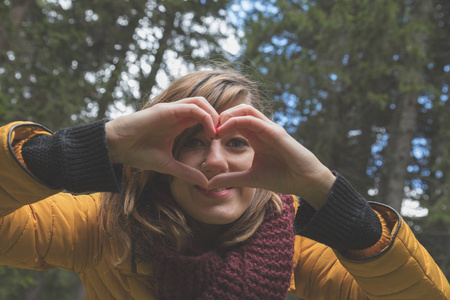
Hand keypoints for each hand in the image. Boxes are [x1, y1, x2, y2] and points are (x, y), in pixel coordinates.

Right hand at [105, 97, 217, 186]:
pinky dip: (204, 117)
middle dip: (218, 119)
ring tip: (215, 135)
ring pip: (201, 102)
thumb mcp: (168, 165)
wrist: (117, 147)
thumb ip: (186, 172)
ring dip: (213, 116)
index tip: (218, 143)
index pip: (203, 116)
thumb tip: (205, 182)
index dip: (215, 126)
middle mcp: (177, 114)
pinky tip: (208, 133)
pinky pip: (192, 108)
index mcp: (178, 123)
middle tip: (220, 137)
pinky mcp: (166, 110)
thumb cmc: (138, 153)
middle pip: (205, 106)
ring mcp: (172, 110)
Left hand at [208, 104, 335, 208]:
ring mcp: (269, 128)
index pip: (235, 120)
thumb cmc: (282, 177)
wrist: (305, 181)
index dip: (219, 125)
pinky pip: (252, 120)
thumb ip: (230, 178)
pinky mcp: (275, 132)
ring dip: (227, 116)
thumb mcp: (249, 178)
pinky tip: (223, 131)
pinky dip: (236, 121)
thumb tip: (209, 183)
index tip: (207, 137)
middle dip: (220, 117)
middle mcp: (262, 128)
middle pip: (238, 110)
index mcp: (256, 136)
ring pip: (245, 110)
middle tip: (207, 130)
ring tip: (214, 129)